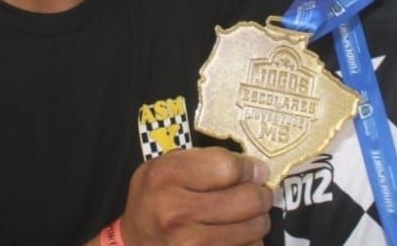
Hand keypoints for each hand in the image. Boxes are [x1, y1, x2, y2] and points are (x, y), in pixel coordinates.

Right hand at [120, 147, 272, 245]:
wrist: (136, 240)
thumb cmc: (155, 197)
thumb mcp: (167, 165)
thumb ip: (207, 159)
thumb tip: (255, 169)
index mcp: (166, 178)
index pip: (227, 168)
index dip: (249, 168)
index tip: (254, 170)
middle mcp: (176, 213)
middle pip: (247, 200)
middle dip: (261, 194)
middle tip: (259, 191)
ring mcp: (190, 244)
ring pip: (254, 228)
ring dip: (258, 218)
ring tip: (248, 213)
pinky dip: (250, 240)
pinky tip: (238, 233)